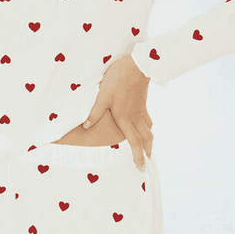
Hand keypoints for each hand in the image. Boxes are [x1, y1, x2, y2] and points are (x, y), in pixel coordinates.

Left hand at [82, 54, 152, 170]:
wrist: (137, 66)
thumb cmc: (118, 80)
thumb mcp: (102, 95)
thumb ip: (95, 112)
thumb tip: (85, 126)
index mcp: (124, 119)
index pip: (134, 142)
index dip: (137, 156)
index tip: (140, 167)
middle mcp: (135, 117)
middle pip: (145, 139)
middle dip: (147, 152)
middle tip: (148, 163)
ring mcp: (141, 110)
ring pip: (148, 130)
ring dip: (149, 141)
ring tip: (148, 147)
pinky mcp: (143, 102)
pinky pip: (148, 119)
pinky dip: (148, 126)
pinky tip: (146, 125)